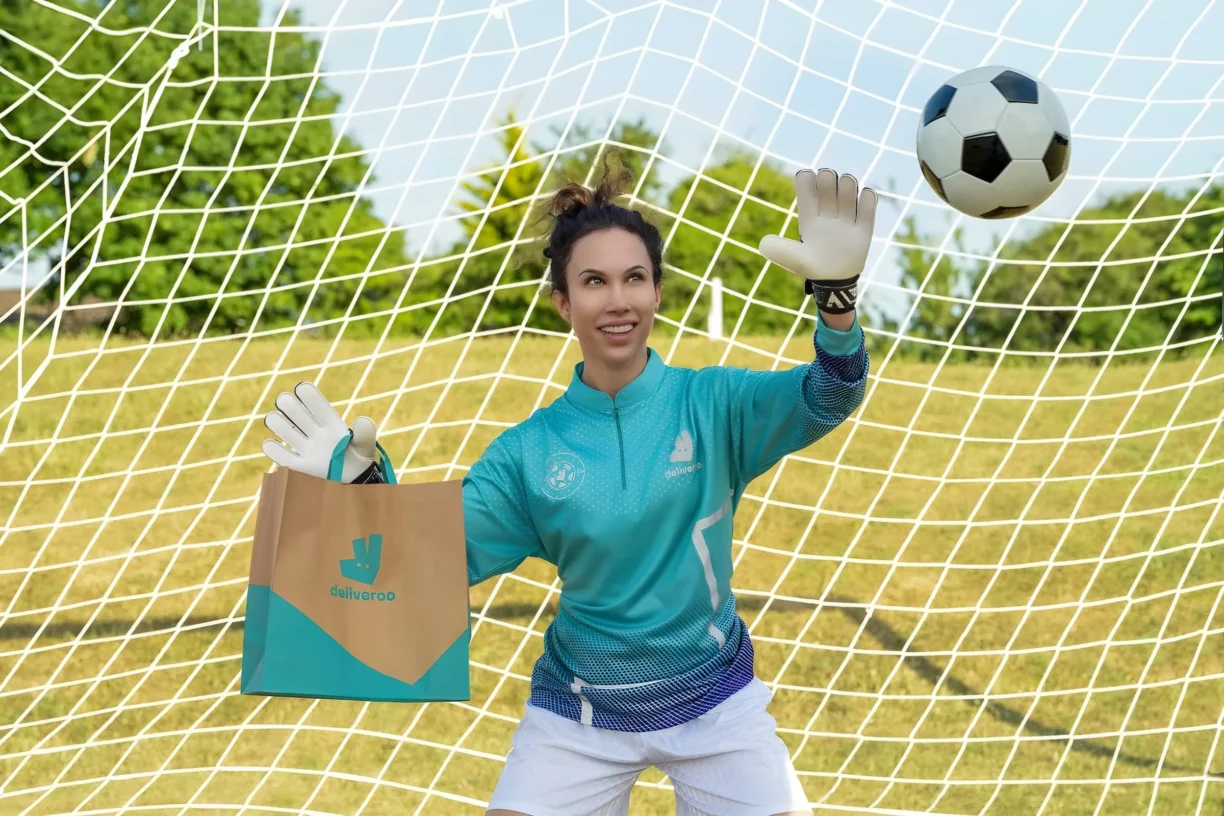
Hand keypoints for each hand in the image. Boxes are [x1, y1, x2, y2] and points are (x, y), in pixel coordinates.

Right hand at [262, 382, 379, 482]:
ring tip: (274, 419)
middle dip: (289, 405)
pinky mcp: (300, 466)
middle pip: (297, 414)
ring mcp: (306, 448)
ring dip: (278, 423)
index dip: (309, 396)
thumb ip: (365, 434)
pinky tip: (271, 443)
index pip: (318, 406)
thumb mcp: (366, 446)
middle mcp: (315, 432)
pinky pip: (283, 457)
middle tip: (284, 400)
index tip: (301, 388)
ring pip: (286, 431)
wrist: (355, 480)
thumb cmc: (360, 458)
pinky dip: (273, 449)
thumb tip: (362, 420)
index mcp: (331, 424)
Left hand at [759, 168, 876, 314]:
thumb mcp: (791, 259)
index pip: (806, 182)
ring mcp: (846, 216)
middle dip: (828, 179)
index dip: (806, 179)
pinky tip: (863, 205)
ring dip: (849, 186)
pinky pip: (869, 200)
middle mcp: (827, 210)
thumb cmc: (811, 267)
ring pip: (849, 183)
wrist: (835, 281)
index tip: (808, 188)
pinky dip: (867, 197)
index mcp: (808, 214)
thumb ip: (776, 249)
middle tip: (829, 198)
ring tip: (847, 204)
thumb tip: (763, 243)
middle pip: (828, 177)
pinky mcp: (864, 225)